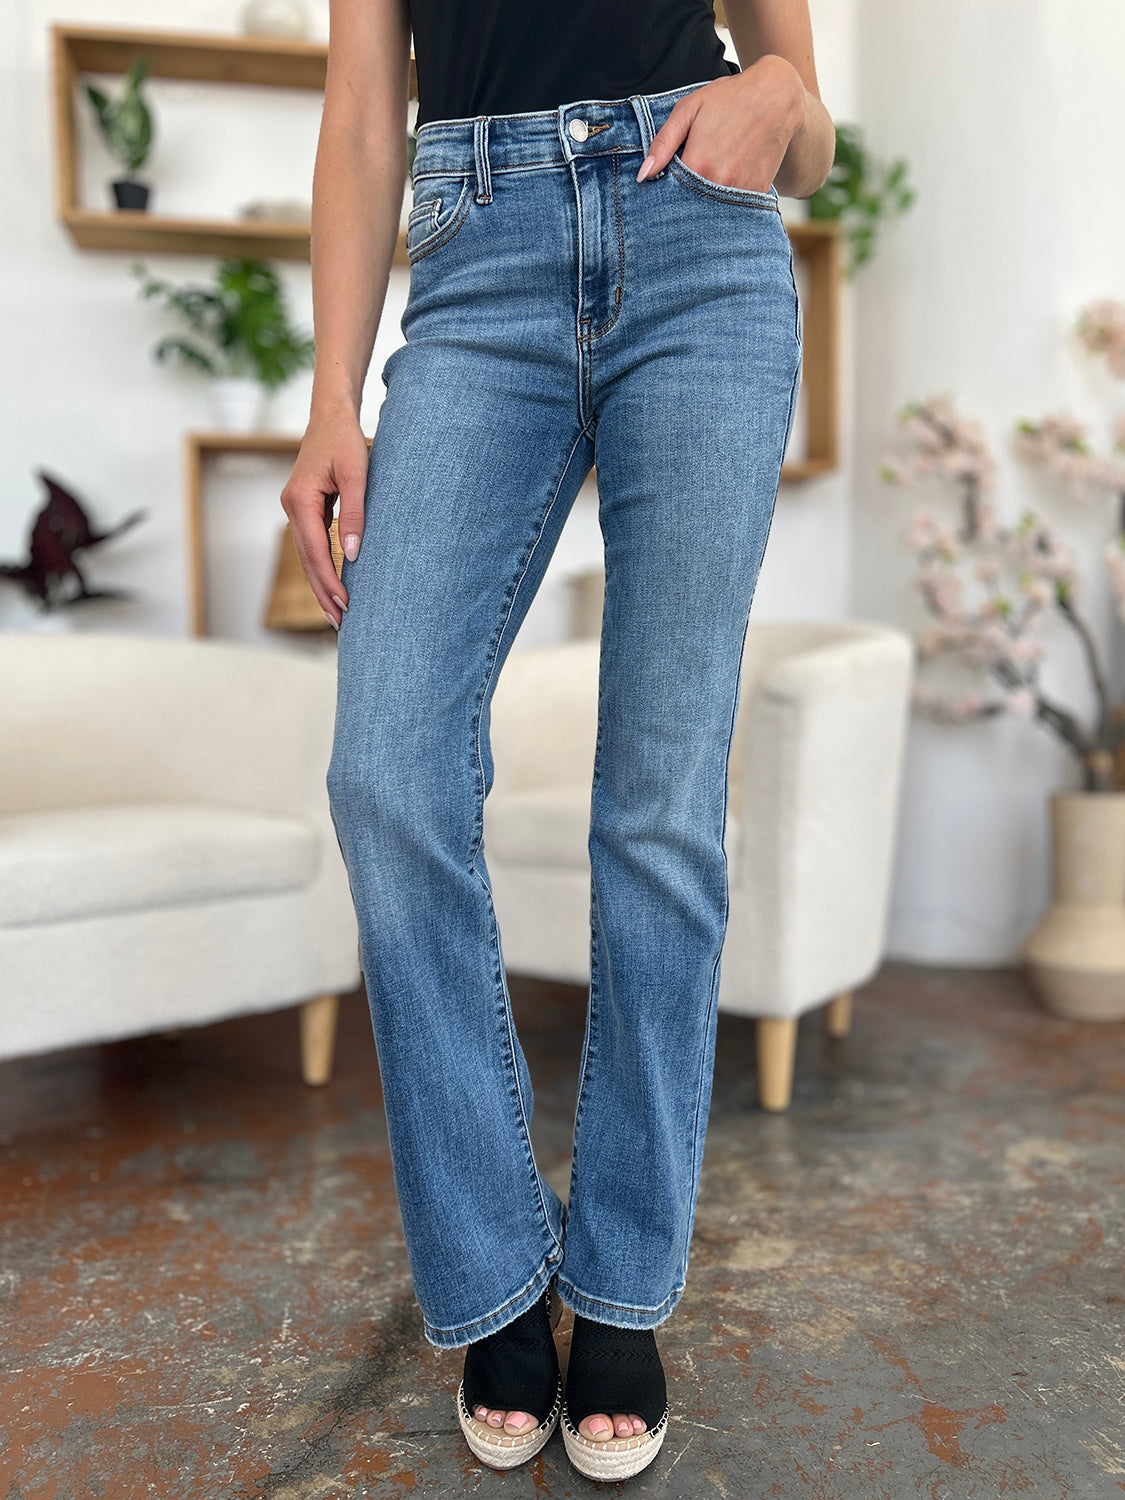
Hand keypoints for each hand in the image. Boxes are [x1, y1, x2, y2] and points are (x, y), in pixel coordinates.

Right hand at [280, 399, 368, 628]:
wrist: (331, 416)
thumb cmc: (345, 440)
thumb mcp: (357, 474)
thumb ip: (355, 513)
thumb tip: (352, 553)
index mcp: (300, 499)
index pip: (315, 550)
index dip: (329, 580)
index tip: (346, 603)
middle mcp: (292, 506)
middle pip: (306, 560)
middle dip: (322, 592)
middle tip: (339, 623)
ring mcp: (295, 508)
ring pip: (306, 555)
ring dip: (320, 584)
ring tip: (336, 613)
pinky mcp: (304, 508)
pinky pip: (311, 545)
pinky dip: (321, 567)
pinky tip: (332, 584)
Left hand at [637, 56, 804, 194]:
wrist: (778, 97)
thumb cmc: (728, 99)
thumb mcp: (688, 110)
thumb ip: (663, 143)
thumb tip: (643, 175)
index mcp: (698, 165)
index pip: (670, 197)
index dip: (664, 196)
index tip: (664, 189)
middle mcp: (720, 184)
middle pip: (691, 207)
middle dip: (683, 204)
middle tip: (686, 187)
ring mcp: (741, 192)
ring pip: (713, 212)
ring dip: (705, 205)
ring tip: (706, 182)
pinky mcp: (758, 194)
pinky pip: (734, 208)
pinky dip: (725, 203)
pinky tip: (723, 185)